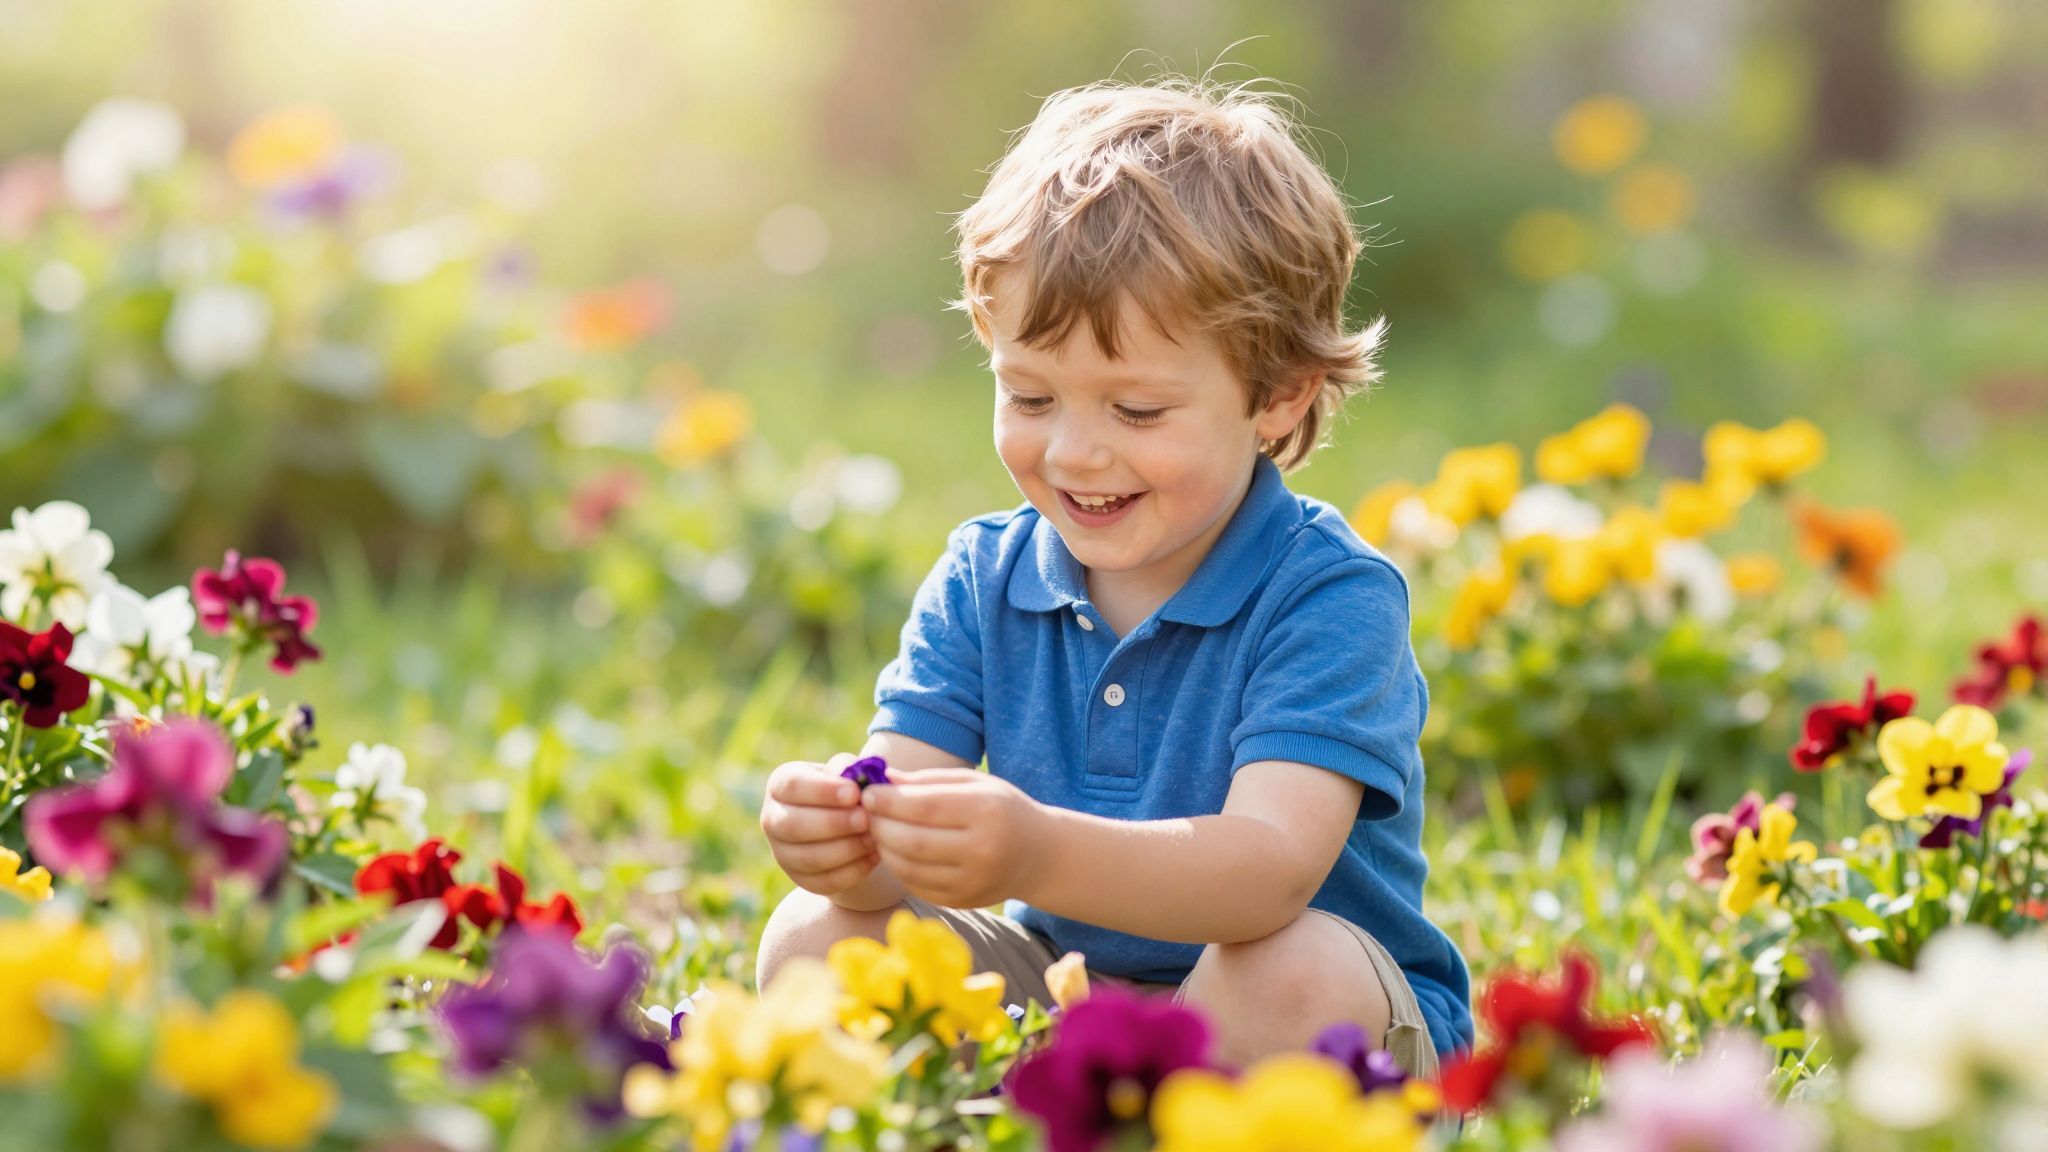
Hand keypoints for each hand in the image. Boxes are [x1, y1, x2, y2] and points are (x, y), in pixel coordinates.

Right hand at [761, 753, 878, 896]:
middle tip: (865, 819)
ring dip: (845, 849)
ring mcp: (782, 852)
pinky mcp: (800, 878)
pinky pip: (824, 880)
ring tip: (873, 838)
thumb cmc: (846, 789)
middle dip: (833, 823)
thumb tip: (848, 773)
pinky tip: (873, 857)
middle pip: (794, 825)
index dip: (823, 791)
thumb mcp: (846, 772)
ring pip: (809, 857)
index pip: (792, 786)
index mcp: (780, 784)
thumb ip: (846, 767)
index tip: (854, 794)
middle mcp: (773, 819)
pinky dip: (852, 871)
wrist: (846, 823)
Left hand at [862, 767, 1046, 908]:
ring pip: (908, 868)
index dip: (888, 801)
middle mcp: (982, 850)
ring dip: (883, 848)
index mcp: (986, 812)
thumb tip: (880, 780)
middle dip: (880, 826)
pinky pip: (915, 886)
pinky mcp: (961, 902)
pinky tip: (897, 851)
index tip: (868, 793)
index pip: (924, 807)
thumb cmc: (1000, 809)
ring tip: (880, 831)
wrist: (1037, 855)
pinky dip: (898, 868)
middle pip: (912, 841)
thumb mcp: (973, 784)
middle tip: (867, 814)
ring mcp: (972, 881)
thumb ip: (926, 781)